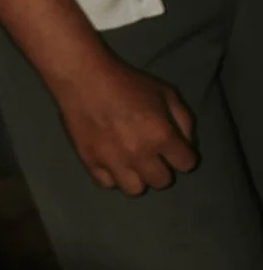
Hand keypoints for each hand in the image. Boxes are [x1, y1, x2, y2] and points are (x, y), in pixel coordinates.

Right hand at [53, 45, 198, 196]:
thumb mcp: (166, 93)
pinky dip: (113, 176)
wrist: (84, 79)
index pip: (186, 164)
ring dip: (138, 178)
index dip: (184, 156)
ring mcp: (113, 162)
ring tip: (132, 164)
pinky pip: (107, 184)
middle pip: (162, 182)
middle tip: (154, 156)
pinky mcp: (90, 163)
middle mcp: (140, 154)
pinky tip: (113, 162)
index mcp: (162, 136)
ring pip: (135, 190)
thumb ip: (183, 120)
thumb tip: (185, 143)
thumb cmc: (128, 83)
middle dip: (163, 169)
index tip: (176, 150)